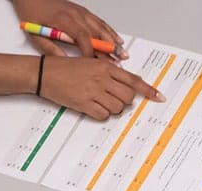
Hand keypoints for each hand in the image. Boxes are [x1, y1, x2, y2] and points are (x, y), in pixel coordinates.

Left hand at [10, 0, 122, 57]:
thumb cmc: (32, 13)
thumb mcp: (35, 35)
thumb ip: (49, 49)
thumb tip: (64, 61)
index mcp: (64, 21)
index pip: (82, 38)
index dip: (90, 52)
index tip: (95, 63)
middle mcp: (75, 15)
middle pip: (97, 34)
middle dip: (109, 49)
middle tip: (118, 61)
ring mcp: (81, 13)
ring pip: (101, 27)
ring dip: (113, 40)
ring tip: (122, 52)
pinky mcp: (83, 11)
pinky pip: (100, 22)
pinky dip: (110, 31)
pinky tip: (117, 38)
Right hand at [39, 56, 163, 119]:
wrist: (43, 73)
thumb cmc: (65, 68)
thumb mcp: (90, 63)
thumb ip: (109, 72)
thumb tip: (127, 84)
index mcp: (105, 66)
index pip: (133, 80)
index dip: (149, 91)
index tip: (159, 97)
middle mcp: (102, 78)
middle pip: (128, 97)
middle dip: (124, 101)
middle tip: (113, 98)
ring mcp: (93, 91)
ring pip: (118, 108)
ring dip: (112, 108)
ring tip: (98, 100)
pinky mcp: (84, 104)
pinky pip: (104, 115)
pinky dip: (101, 114)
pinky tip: (91, 106)